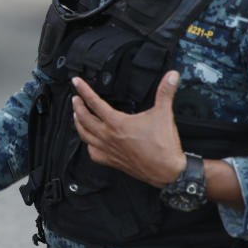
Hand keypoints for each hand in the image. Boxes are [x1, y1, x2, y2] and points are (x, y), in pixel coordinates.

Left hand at [71, 71, 186, 187]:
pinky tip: (89, 142)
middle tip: (75, 98)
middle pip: (84, 118)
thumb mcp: (164, 114)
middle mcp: (108, 136)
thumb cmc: (163, 146)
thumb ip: (165, 92)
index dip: (83, 90)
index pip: (94, 102)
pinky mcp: (111, 161)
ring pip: (84, 135)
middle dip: (77, 106)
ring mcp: (108, 149)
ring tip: (76, 116)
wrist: (167, 171)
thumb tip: (171, 76)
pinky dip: (88, 145)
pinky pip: (92, 153)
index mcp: (117, 123)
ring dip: (78, 123)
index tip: (76, 82)